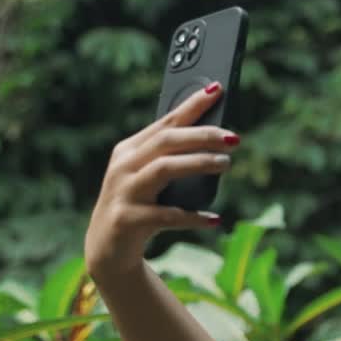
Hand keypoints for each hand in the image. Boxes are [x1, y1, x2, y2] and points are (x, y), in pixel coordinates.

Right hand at [84, 82, 238, 282]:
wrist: (107, 250)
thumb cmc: (138, 207)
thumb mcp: (150, 179)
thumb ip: (173, 159)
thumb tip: (217, 142)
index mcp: (130, 150)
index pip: (166, 122)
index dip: (192, 105)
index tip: (217, 90)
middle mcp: (124, 166)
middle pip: (166, 141)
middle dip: (202, 135)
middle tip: (234, 138)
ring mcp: (124, 192)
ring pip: (164, 169)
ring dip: (199, 164)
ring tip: (226, 164)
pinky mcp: (128, 220)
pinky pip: (167, 215)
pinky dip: (193, 216)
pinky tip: (215, 219)